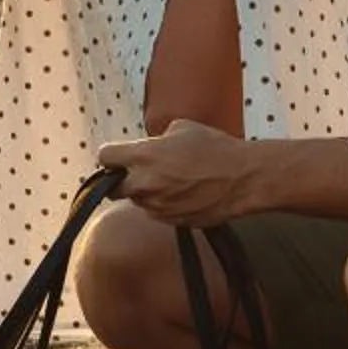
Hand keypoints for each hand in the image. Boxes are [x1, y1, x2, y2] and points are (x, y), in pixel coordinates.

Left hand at [95, 117, 261, 227]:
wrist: (242, 179)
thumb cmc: (215, 148)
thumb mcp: (181, 128)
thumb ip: (155, 139)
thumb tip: (148, 147)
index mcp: (144, 156)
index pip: (104, 157)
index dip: (110, 155)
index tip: (116, 156)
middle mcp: (145, 184)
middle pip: (111, 189)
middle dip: (119, 180)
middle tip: (134, 173)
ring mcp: (157, 206)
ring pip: (137, 200)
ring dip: (145, 191)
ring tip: (171, 180)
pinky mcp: (170, 221)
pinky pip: (155, 212)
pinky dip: (162, 203)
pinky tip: (182, 192)